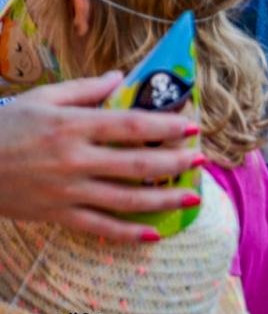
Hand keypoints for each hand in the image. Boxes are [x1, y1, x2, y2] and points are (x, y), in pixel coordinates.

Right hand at [0, 73, 200, 241]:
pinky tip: (153, 235)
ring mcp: (67, 191)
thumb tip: (123, 78)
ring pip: (126, 199)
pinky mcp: (56, 214)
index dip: (166, 126)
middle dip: (175, 163)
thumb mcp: (43, 98)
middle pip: (137, 164)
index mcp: (73, 126)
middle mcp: (74, 160)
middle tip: (202, 160)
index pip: (132, 125)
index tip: (193, 126)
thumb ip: (86, 89)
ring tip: (192, 197)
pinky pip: (99, 226)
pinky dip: (127, 233)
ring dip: (163, 199)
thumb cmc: (5, 126)